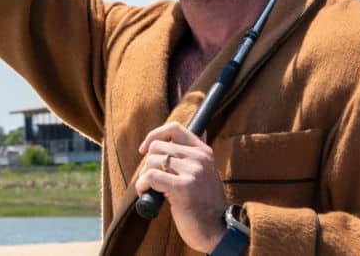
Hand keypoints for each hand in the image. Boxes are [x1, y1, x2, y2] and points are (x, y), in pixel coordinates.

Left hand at [136, 122, 228, 253]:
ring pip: (151, 161)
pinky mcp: (182, 187)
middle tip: (151, 180)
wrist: (217, 232)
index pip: (174, 128)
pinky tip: (147, 194)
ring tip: (151, 189)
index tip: (145, 150)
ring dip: (144, 176)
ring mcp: (192, 172)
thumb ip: (191, 157)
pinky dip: (142, 185)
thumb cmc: (204, 205)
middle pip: (157, 146)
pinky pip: (150, 176)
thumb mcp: (203, 174)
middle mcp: (199, 158)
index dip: (155, 135)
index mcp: (204, 152)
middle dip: (148, 163)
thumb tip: (178, 136)